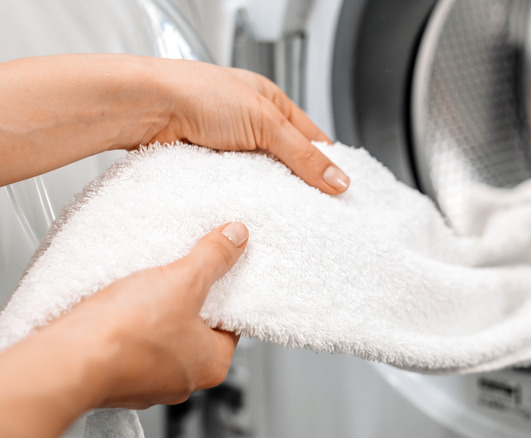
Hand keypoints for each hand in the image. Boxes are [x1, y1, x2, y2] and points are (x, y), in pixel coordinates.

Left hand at [0, 54, 349, 193]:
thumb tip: (337, 179)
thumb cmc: (197, 93)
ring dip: (269, 192)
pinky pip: (235, 186)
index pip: (310, 136)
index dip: (327, 162)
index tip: (340, 188)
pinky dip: (243, 197)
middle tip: (316, 208)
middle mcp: (249, 121)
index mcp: (269, 100)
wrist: (146, 108)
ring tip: (283, 213)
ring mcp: (227, 144)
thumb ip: (302, 155)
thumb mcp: (265, 122)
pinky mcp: (207, 165)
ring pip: (260, 176)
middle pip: (285, 159)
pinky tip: (250, 208)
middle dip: (298, 182)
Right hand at [82, 222, 248, 407]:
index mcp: (211, 364)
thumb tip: (235, 238)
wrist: (68, 358)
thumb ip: (214, 257)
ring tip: (147, 285)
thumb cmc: (127, 334)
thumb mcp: (184, 281)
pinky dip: (127, 326)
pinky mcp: (113, 378)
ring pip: (159, 338)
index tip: (215, 273)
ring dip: (153, 313)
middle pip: (195, 330)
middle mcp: (182, 382)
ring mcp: (145, 383)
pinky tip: (120, 306)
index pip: (230, 324)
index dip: (224, 294)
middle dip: (186, 301)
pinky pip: (128, 346)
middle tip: (180, 275)